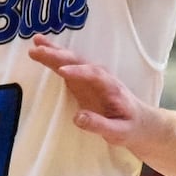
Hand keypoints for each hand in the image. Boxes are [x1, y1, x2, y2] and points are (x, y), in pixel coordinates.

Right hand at [29, 34, 153, 149]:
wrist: (140, 122)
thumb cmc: (130, 127)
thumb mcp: (119, 132)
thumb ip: (99, 125)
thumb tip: (77, 117)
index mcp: (110, 86)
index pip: (93, 75)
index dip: (78, 72)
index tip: (62, 72)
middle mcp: (99, 76)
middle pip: (78, 62)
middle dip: (58, 55)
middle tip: (38, 50)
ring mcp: (89, 76)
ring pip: (70, 60)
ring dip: (53, 51)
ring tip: (35, 42)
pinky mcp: (81, 80)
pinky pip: (65, 66)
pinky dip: (53, 58)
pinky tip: (40, 50)